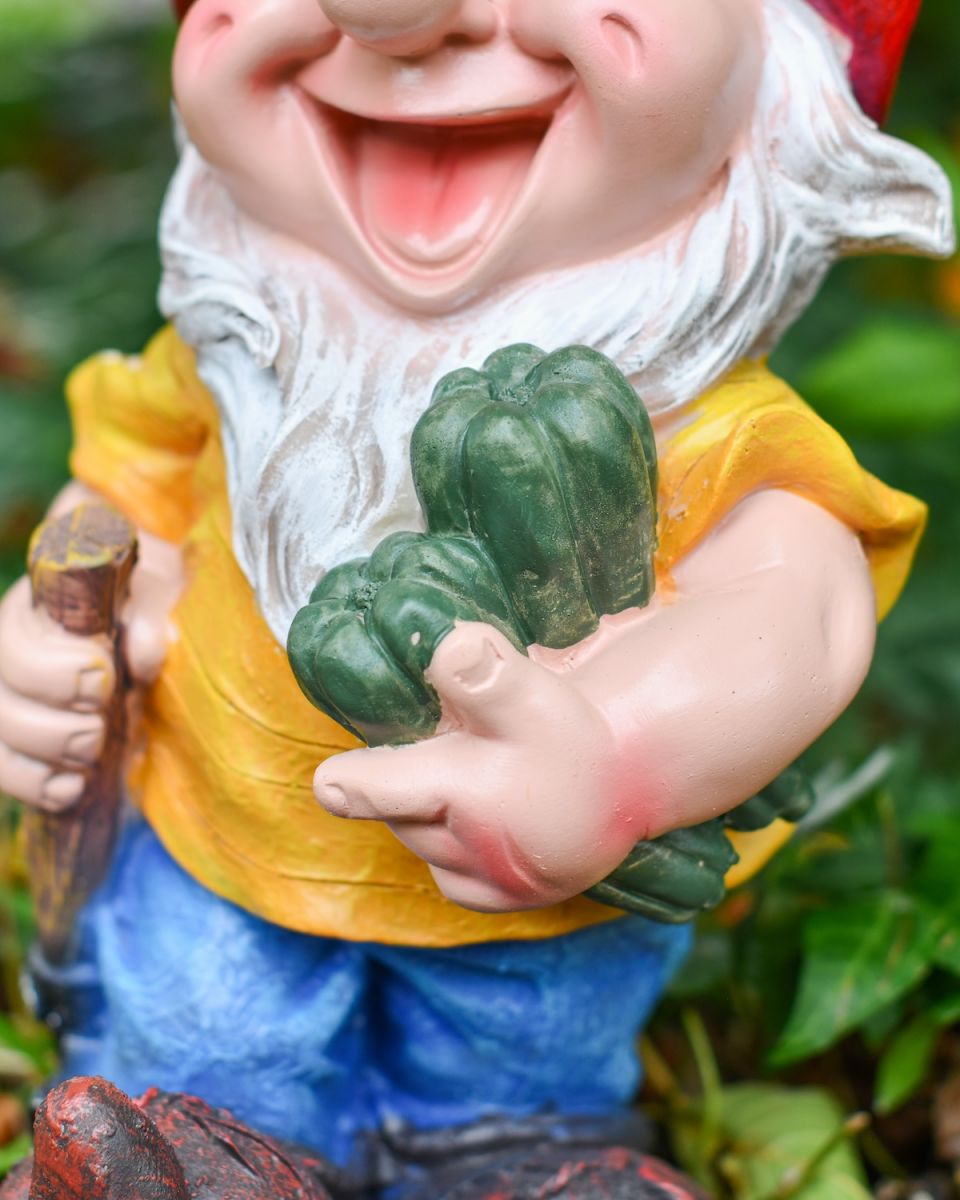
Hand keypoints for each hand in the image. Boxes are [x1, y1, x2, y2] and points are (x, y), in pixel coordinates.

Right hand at [0, 516, 182, 812]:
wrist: (154, 628)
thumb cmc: (147, 598)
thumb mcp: (157, 591)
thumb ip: (151, 612)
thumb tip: (145, 653)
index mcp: (33, 613)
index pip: (12, 646)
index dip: (50, 673)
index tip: (103, 678)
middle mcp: (10, 659)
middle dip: (49, 727)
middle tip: (96, 729)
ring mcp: (13, 704)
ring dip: (43, 760)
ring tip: (89, 758)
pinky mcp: (26, 745)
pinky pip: (7, 773)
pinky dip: (37, 787)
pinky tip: (73, 788)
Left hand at [313, 622, 643, 911]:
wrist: (631, 791)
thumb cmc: (580, 740)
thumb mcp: (538, 697)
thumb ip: (487, 674)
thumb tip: (446, 645)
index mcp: (464, 794)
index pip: (375, 790)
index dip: (349, 781)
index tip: (328, 780)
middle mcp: (468, 848)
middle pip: (398, 813)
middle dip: (399, 781)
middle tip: (429, 748)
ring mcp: (488, 881)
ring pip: (421, 844)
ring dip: (423, 814)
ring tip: (457, 780)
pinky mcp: (507, 900)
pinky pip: (453, 880)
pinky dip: (448, 850)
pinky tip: (469, 819)